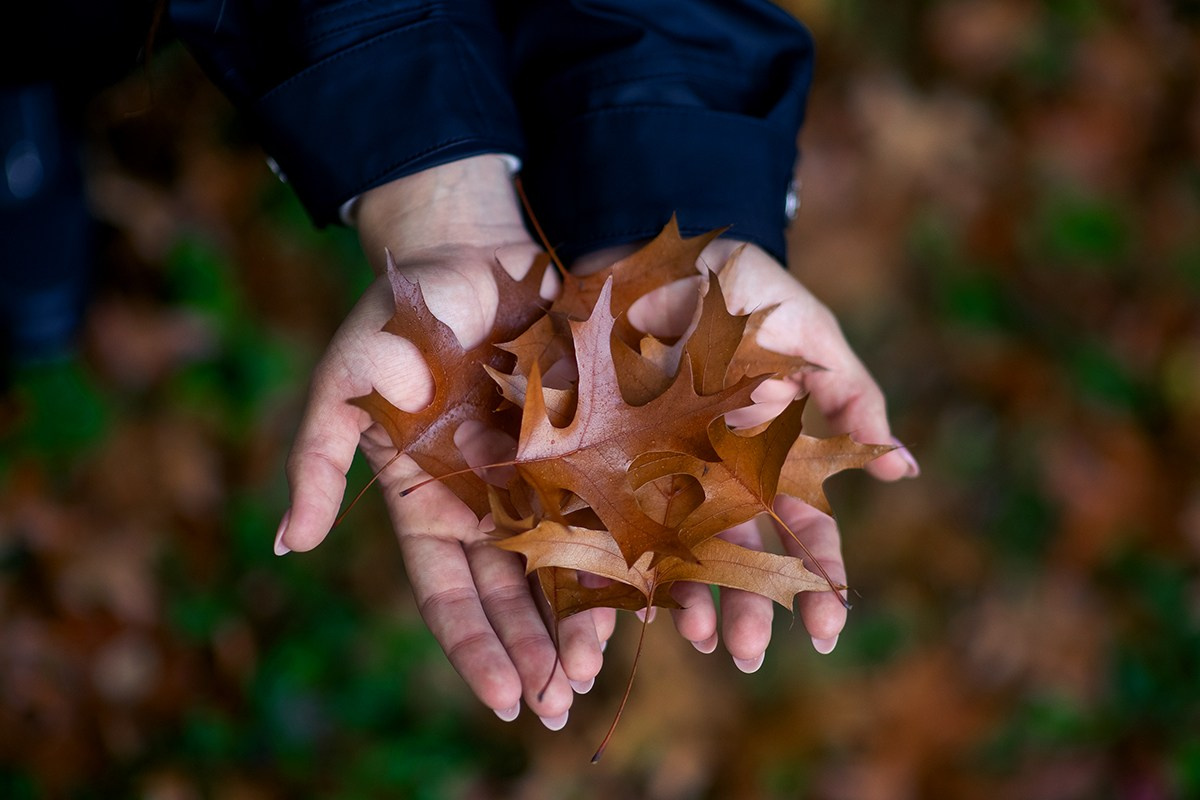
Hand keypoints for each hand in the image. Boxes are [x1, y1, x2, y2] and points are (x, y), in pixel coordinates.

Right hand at [274, 156, 611, 726]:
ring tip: (608, 674)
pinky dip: (632, 550)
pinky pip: (614, 506)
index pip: (450, 595)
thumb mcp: (345, 381)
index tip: (508, 699)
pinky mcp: (591, 445)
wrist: (468, 254)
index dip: (477, 647)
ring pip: (566, 566)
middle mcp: (488, 505)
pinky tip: (661, 594)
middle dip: (535, 654)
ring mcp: (543, 479)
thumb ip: (317, 458)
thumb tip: (287, 541)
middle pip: (514, 596)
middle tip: (562, 708)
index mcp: (430, 505)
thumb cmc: (397, 317)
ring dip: (584, 623)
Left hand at [572, 238, 919, 667]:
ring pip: (676, 546)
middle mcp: (712, 470)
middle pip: (737, 550)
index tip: (830, 630)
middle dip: (750, 604)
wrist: (655, 248)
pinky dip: (613, 557)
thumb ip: (851, 394)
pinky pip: (605, 514)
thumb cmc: (741, 287)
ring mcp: (655, 466)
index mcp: (766, 450)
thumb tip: (904, 467)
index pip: (799, 525)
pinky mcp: (597, 452)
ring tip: (696, 641)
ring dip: (688, 597)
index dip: (817, 576)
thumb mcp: (808, 330)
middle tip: (753, 656)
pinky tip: (623, 601)